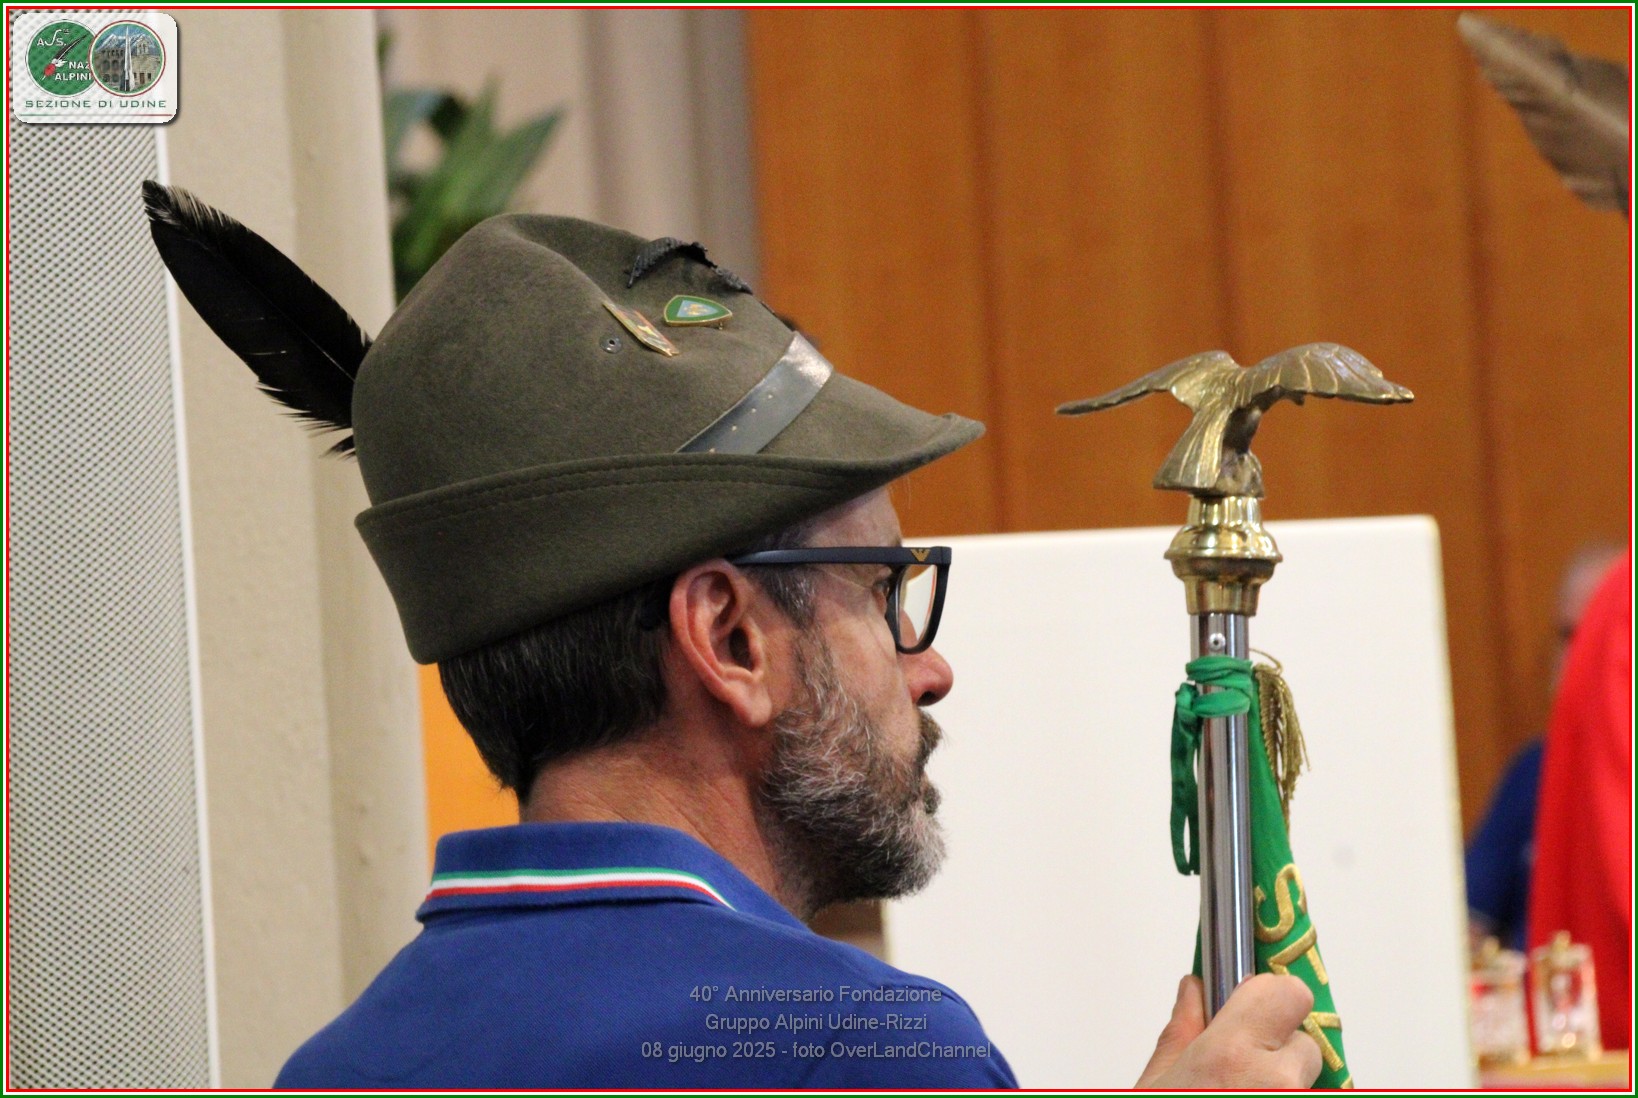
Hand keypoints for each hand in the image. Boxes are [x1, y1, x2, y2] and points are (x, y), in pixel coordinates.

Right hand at [1135, 974, 1322, 1088]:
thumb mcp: (1156, 1084)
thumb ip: (1180, 1034)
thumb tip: (1194, 994)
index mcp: (1232, 1055)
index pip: (1288, 993)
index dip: (1270, 996)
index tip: (1250, 1005)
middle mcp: (1275, 1082)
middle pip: (1303, 1043)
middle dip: (1276, 1052)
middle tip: (1239, 1072)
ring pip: (1306, 1079)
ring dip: (1282, 1082)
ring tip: (1241, 1092)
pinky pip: (1308, 1093)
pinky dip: (1286, 1094)